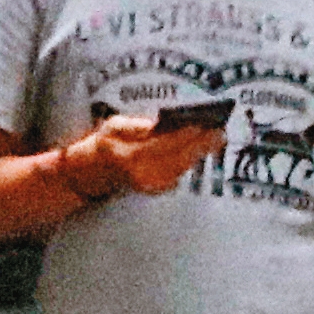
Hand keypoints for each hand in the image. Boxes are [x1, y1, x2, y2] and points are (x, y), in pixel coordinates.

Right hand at [69, 113, 211, 200]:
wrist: (93, 171)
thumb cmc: (104, 143)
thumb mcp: (114, 126)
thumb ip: (138, 126)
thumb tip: (163, 124)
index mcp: (129, 156)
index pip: (164, 144)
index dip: (185, 136)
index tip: (203, 124)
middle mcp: (143, 174)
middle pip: (179, 158)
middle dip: (201, 145)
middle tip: (220, 132)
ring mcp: (151, 185)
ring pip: (183, 167)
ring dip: (201, 153)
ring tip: (216, 138)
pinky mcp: (158, 189)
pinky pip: (180, 172)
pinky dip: (191, 161)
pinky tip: (202, 149)